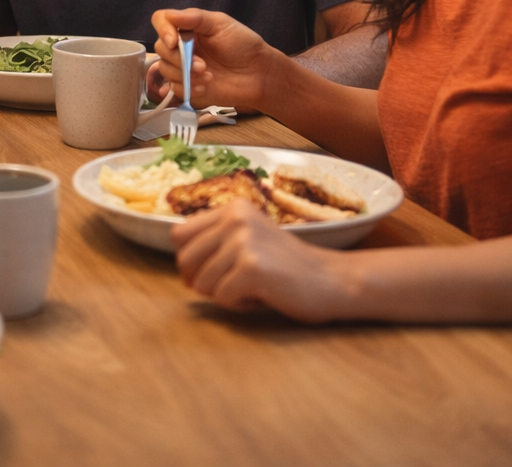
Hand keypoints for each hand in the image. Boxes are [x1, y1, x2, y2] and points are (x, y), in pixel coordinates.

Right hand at [151, 8, 279, 108]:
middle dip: (180, 59)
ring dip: (185, 75)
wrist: (258, 75)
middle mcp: (182, 46)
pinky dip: (188, 89)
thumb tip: (170, 15)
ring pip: (165, 70)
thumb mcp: (221, 24)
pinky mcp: (187, 86)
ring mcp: (183, 67)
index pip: (161, 21)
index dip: (163, 30)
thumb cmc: (244, 46)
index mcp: (188, 27)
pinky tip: (206, 87)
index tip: (174, 42)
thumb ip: (195, 18)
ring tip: (208, 76)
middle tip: (202, 65)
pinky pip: (174, 88)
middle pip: (161, 48)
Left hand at [172, 201, 341, 322]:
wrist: (332, 280)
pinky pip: (222, 298)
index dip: (190, 259)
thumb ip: (217, 243)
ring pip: (201, 283)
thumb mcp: (250, 240)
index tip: (212, 271)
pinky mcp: (251, 268)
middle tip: (233, 285)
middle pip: (184, 259)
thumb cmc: (288, 267)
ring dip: (224, 294)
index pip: (179, 234)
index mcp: (233, 208)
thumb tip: (183, 269)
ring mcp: (243, 241)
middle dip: (202, 280)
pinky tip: (263, 296)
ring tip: (254, 287)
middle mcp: (235, 218)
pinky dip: (239, 305)